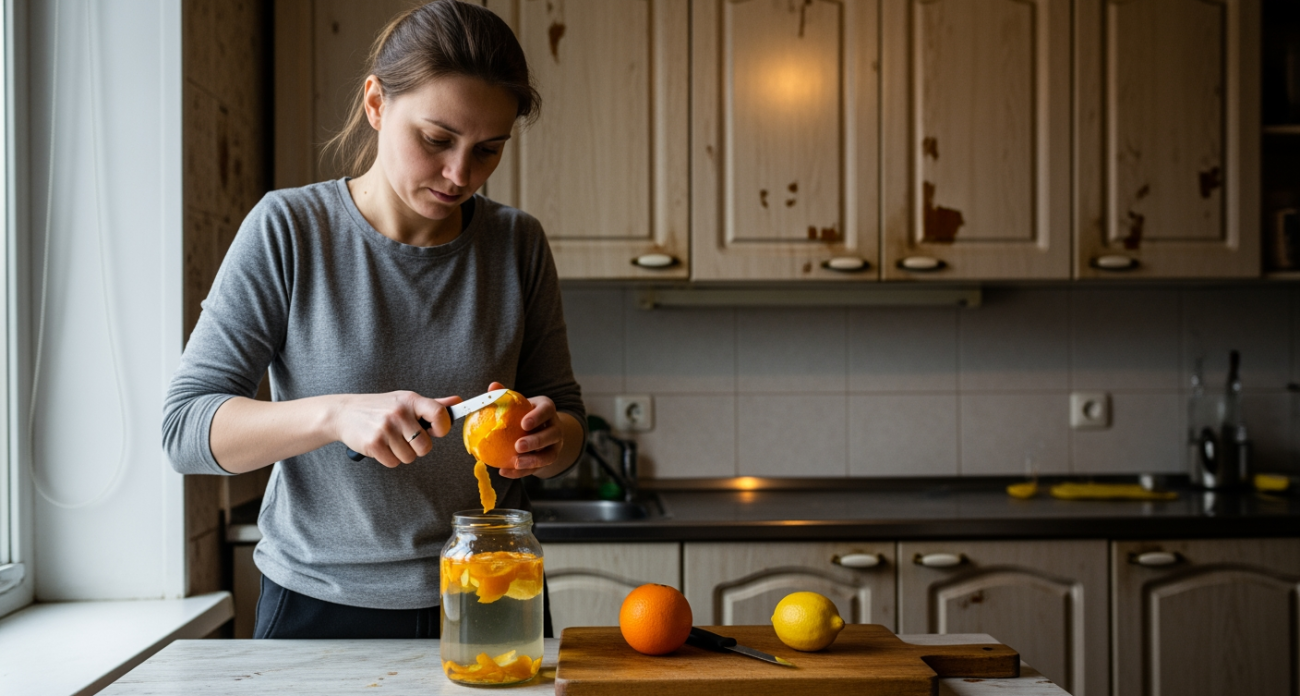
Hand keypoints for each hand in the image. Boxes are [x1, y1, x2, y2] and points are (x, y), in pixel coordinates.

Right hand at [334, 391, 461, 467]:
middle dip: (418, 447)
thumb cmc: (380, 408)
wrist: (344, 413)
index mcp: (411, 400)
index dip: (443, 428)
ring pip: (410, 457)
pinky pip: (394, 463)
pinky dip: (389, 459)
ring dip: (401, 453)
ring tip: (390, 439)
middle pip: (426, 447)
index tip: (437, 432)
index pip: (440, 414)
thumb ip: (433, 404)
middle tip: (405, 437)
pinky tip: (380, 445)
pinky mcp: (374, 443)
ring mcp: (386, 428)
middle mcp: (399, 413)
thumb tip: (458, 401)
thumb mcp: (405, 400)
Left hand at [486, 382, 563, 478]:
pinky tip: (504, 472)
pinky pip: (537, 468)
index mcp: (547, 409)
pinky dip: (522, 472)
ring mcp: (554, 445)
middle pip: (552, 435)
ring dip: (533, 460)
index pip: (547, 411)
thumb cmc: (522, 412)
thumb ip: (503, 395)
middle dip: (537, 441)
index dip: (537, 417)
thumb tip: (492, 386)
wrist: (538, 429)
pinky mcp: (548, 460)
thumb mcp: (516, 402)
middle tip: (518, 446)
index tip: (523, 423)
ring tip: (515, 463)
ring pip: (549, 455)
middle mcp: (555, 427)